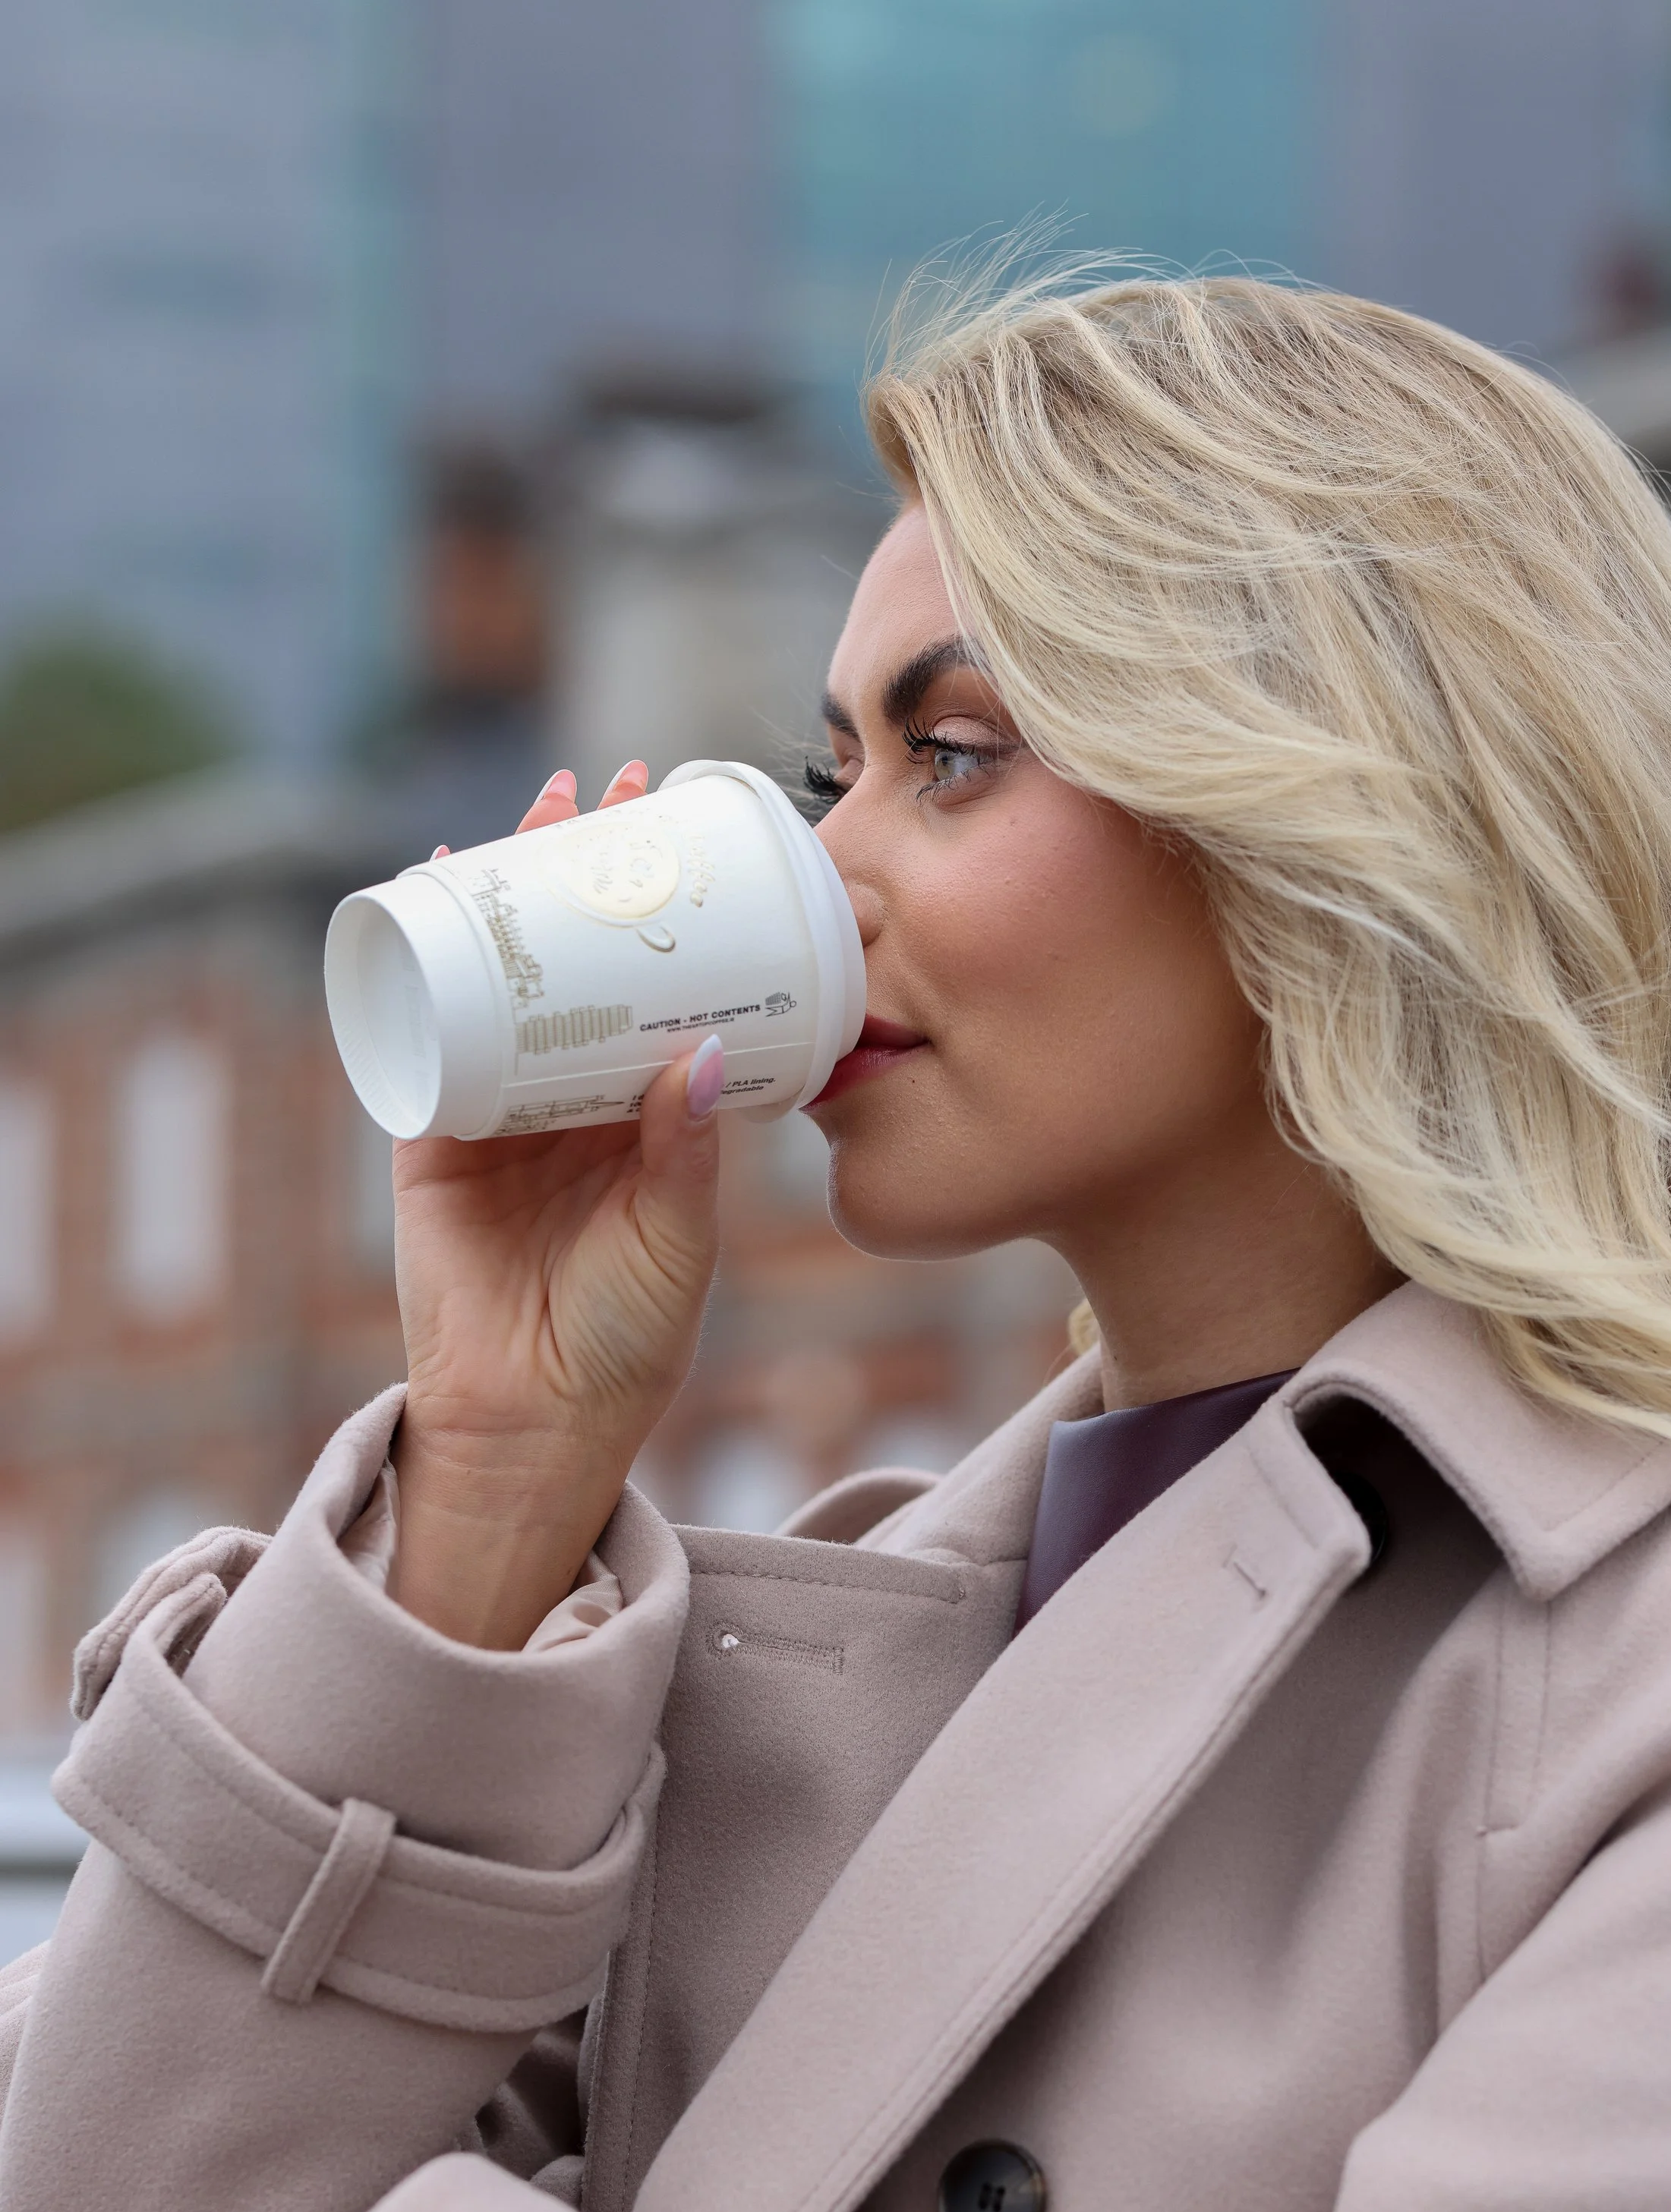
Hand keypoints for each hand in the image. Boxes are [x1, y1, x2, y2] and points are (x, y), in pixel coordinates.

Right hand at [387, 763, 724, 1647]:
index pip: (656, 984)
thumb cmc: (627, 1338)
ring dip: (508, 892)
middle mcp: (569, 1093)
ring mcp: (496, 1105)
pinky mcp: (429, 1132)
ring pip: (501, 974)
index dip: (669, 913)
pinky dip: (422, 960)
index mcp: (640, 1111)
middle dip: (586, 871)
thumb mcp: (678, 1233)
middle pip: (577, 957)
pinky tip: (430, 892)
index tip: (693, 835)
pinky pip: (423, 1030)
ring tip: (529, 816)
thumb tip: (707, 1049)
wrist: (536, 1421)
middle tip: (611, 790)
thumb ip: (687, 1149)